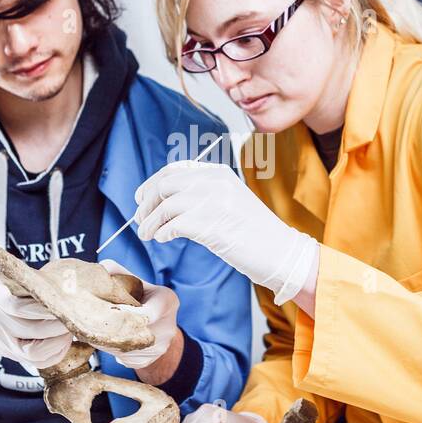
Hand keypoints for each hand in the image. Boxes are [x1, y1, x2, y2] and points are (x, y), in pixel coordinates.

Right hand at [0, 276, 73, 367]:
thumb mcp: (3, 279)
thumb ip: (28, 279)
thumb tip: (70, 277)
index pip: (20, 307)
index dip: (46, 306)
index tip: (66, 299)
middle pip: (33, 331)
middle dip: (60, 324)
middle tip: (78, 314)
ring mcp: (5, 344)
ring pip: (36, 352)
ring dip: (60, 341)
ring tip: (73, 328)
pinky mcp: (13, 356)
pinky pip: (38, 362)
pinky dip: (56, 353)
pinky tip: (65, 340)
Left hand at [97, 258, 178, 368]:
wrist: (156, 325)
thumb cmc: (141, 298)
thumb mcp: (134, 281)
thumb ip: (116, 272)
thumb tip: (98, 272)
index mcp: (167, 301)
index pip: (149, 311)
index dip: (127, 313)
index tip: (109, 311)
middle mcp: (168, 326)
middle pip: (135, 332)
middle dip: (112, 327)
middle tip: (91, 322)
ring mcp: (161, 347)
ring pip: (127, 347)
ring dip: (107, 340)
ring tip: (94, 330)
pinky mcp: (149, 361)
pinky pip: (125, 358)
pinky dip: (112, 351)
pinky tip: (106, 341)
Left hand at [134, 160, 317, 305]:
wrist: (281, 252)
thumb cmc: (255, 232)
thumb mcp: (229, 200)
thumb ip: (202, 194)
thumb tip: (163, 199)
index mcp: (218, 173)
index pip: (174, 171)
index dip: (152, 184)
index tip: (140, 199)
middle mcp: (214, 182)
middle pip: (164, 186)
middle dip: (146, 204)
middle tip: (140, 221)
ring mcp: (213, 202)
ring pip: (165, 206)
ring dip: (149, 222)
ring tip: (146, 235)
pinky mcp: (211, 225)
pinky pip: (173, 225)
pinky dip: (162, 232)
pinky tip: (163, 239)